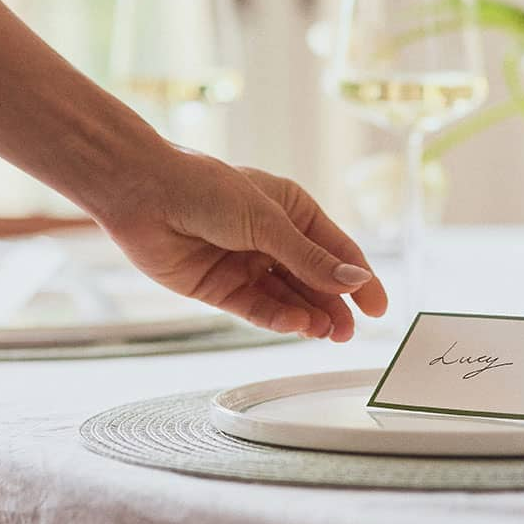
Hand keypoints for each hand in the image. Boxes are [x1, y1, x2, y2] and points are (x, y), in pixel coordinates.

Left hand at [96, 149, 387, 341]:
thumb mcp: (267, 222)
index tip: (379, 308)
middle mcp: (271, 239)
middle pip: (313, 280)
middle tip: (349, 332)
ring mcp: (246, 264)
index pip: (336, 250)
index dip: (360, 279)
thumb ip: (310, 258)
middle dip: (333, 305)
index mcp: (291, 209)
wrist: (143, 195)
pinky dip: (277, 318)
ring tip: (327, 334)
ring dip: (308, 315)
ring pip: (288, 298)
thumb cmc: (206, 189)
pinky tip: (296, 325)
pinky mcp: (220, 287)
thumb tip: (356, 281)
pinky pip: (256, 308)